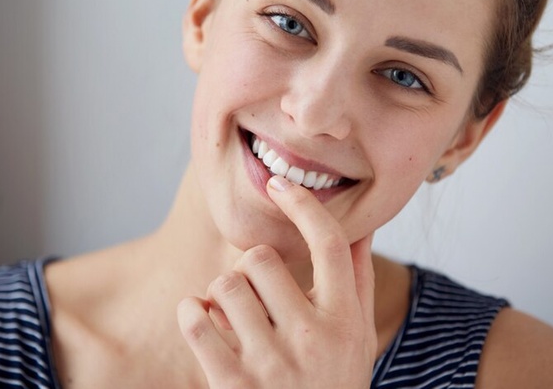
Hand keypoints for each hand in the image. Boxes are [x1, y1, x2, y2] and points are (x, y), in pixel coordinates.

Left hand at [177, 175, 377, 388]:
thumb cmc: (334, 384)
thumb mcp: (359, 338)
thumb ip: (359, 282)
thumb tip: (361, 226)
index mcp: (346, 320)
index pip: (329, 242)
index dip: (302, 204)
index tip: (279, 184)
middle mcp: (312, 337)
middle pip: (262, 258)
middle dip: (250, 268)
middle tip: (254, 291)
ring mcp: (271, 363)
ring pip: (226, 283)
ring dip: (220, 292)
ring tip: (231, 314)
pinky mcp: (233, 383)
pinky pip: (195, 318)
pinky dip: (191, 311)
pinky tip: (202, 320)